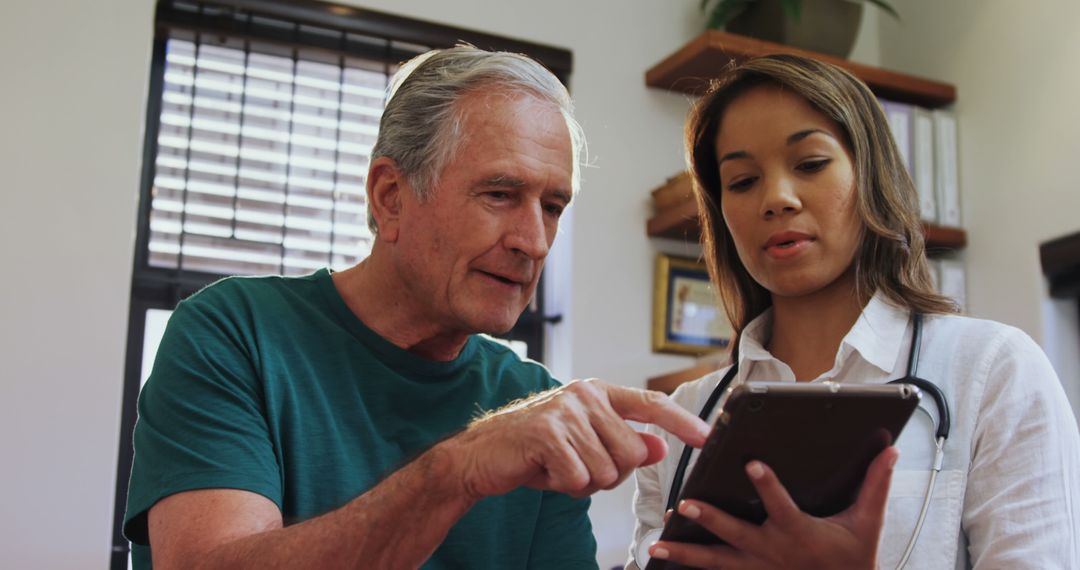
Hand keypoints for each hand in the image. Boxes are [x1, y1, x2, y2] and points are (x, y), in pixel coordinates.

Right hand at [445, 379, 710, 498]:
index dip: (681, 422)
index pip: (649, 404)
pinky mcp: (547, 432)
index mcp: (597, 393)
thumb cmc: (535, 450)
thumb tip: (659, 447)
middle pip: (630, 453)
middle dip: (607, 473)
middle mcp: (584, 395)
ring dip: (582, 482)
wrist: (480, 455)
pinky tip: (543, 471)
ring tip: (555, 467)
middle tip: (574, 466)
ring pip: (606, 470)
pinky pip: (578, 478)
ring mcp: (565, 410)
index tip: (706, 436)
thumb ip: (623, 443)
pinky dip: (563, 486)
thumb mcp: (584, 445)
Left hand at [649, 446, 898, 569]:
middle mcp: (773, 552)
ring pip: (716, 561)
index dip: (767, 484)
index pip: (780, 504)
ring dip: (685, 554)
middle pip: (736, 534)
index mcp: (799, 532)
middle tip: (687, 506)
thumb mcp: (867, 523)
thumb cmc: (853, 559)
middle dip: (711, 520)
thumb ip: (875, 485)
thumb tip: (889, 450)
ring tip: (656, 546)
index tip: (752, 463)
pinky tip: (665, 563)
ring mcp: (758, 569)